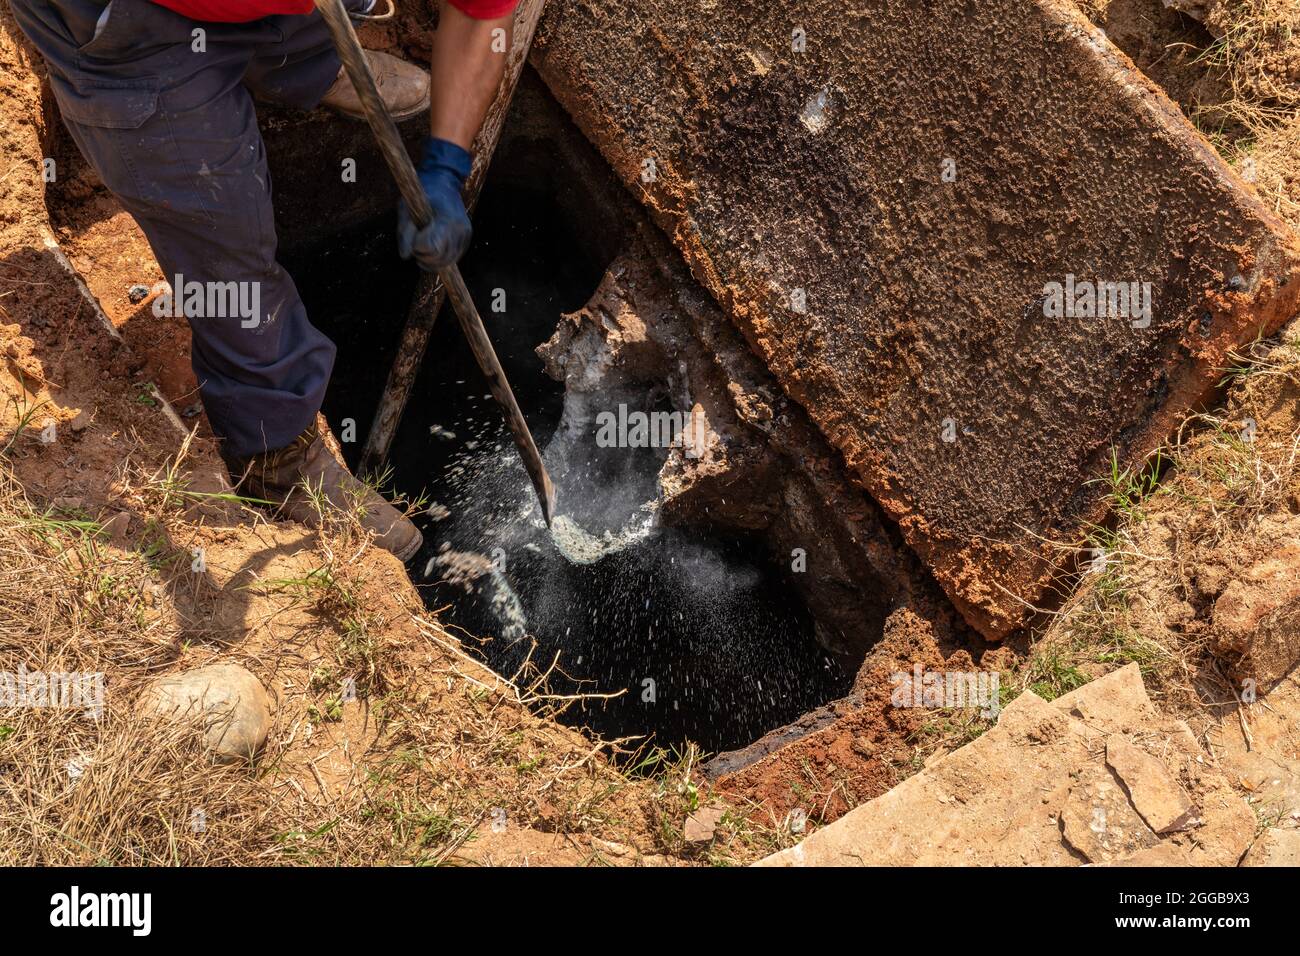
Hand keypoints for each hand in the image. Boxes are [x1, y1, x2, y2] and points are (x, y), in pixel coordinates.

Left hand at [397, 137, 472, 271]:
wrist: (443, 181)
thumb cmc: (422, 193)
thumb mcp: (406, 207)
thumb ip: (404, 232)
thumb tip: (405, 256)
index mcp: (447, 218)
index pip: (432, 248)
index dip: (418, 247)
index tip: (413, 235)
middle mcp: (460, 229)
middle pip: (439, 258)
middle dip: (423, 255)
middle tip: (415, 243)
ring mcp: (465, 235)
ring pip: (447, 262)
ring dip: (431, 260)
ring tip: (422, 246)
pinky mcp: (466, 240)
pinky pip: (452, 259)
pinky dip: (439, 258)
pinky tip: (431, 249)